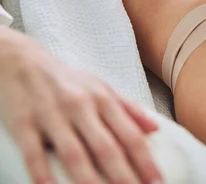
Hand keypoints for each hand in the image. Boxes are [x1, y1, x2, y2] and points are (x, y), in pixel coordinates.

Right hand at [0, 28, 162, 183]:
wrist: (21, 61)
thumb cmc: (66, 79)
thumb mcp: (101, 87)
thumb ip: (129, 108)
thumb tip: (155, 128)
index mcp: (103, 99)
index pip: (130, 135)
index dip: (145, 161)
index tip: (157, 180)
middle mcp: (81, 107)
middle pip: (106, 147)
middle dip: (124, 175)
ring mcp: (52, 115)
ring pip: (75, 153)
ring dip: (90, 181)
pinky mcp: (24, 123)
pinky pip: (33, 153)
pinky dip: (43, 174)